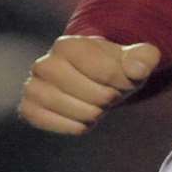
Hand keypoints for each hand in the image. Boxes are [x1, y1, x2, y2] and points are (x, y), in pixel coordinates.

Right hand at [16, 35, 160, 134]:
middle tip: (108, 96)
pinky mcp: (28, 108)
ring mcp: (33, 87)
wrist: (90, 82)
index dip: (122, 82)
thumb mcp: (134, 60)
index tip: (123, 81)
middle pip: (91, 95)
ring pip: (74, 112)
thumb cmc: (113, 70)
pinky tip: (80, 119)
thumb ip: (143, 58)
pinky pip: (53, 124)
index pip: (104, 71)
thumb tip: (137, 69)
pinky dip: (72, 126)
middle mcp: (44, 64)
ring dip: (92, 115)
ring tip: (94, 107)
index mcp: (68, 45)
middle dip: (107, 100)